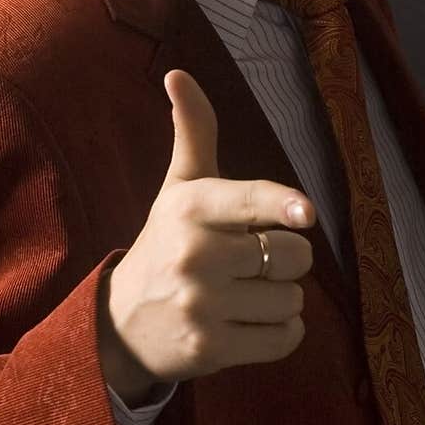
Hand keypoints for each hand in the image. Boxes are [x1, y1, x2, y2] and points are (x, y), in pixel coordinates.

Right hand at [98, 68, 315, 396]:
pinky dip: (282, 333)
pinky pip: (285, 338)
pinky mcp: (211, 349)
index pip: (248, 200)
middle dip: (286, 258)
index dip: (282, 205)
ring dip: (282, 298)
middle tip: (251, 262)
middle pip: (292, 253)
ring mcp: (202, 305)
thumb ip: (193, 131)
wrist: (120, 325)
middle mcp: (194, 255)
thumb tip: (178, 74)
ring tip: (244, 295)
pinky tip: (250, 323)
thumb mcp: (179, 188)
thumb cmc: (165, 244)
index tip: (304, 213)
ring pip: (292, 298)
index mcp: (190, 207)